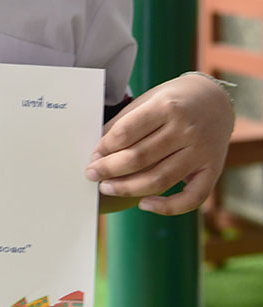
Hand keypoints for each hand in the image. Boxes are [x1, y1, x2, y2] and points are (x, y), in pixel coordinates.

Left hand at [86, 73, 233, 214]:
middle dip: (109, 169)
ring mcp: (201, 151)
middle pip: (140, 158)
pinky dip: (166, 207)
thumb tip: (98, 149)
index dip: (105, 147)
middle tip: (91, 174)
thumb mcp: (148, 100)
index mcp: (167, 106)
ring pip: (159, 180)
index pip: (127, 132)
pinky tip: (143, 204)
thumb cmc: (174, 100)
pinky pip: (192, 198)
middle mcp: (186, 129)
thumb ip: (125, 122)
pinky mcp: (213, 170)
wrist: (215, 99)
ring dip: (128, 188)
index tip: (92, 155)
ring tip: (107, 187)